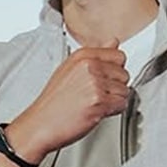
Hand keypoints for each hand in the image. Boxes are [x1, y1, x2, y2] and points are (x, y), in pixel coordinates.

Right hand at [4, 40, 128, 159]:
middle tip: (97, 95)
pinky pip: (122, 104)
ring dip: (114, 100)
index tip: (105, 79)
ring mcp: (94, 83)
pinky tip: (97, 111)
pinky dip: (113, 111)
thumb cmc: (53, 102)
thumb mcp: (71, 69)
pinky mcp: (99, 101)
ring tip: (95, 104)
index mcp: (83, 55)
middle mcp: (89, 66)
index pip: (118, 56)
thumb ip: (95, 56)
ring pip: (124, 90)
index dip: (115, 71)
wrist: (41, 124)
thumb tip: (114, 42)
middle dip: (115, 87)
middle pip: (124, 74)